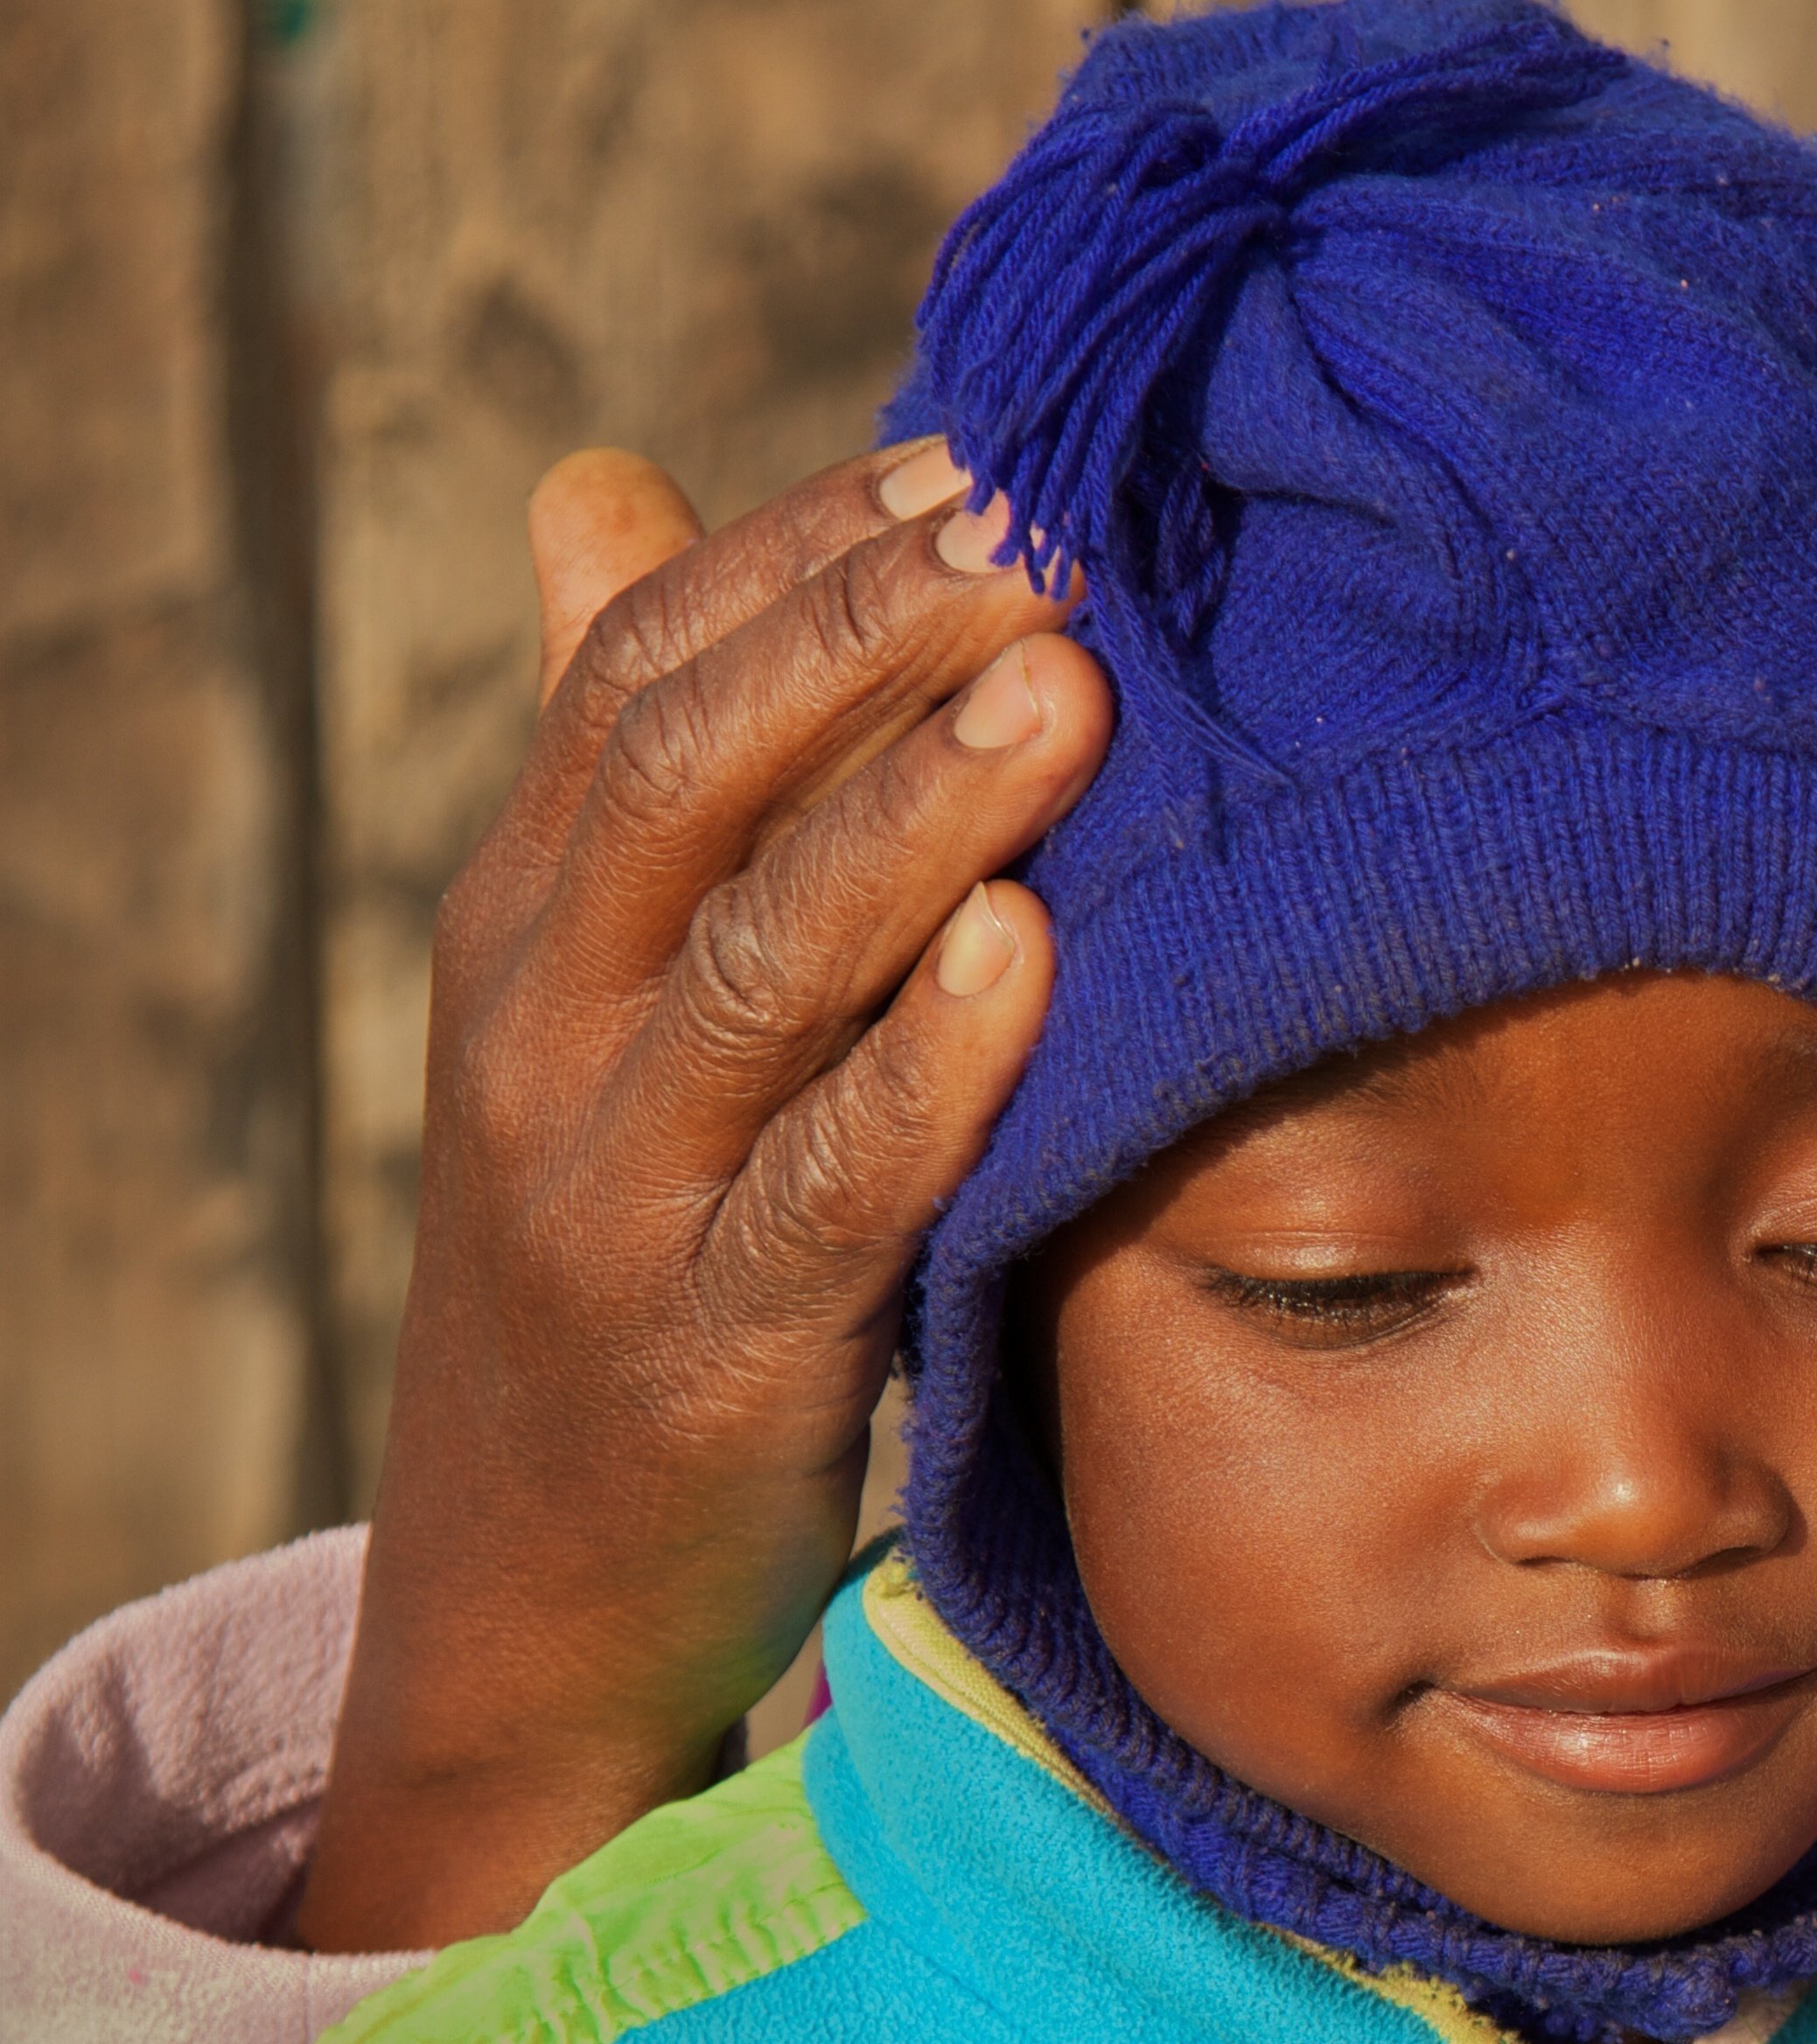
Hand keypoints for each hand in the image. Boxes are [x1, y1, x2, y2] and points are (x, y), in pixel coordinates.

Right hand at [288, 441, 1110, 1951]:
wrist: (533, 1590)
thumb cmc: (623, 1237)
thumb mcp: (592, 995)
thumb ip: (627, 760)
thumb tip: (600, 479)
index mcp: (523, 922)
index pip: (638, 672)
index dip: (806, 552)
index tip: (981, 453)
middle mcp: (538, 1031)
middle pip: (683, 773)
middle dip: (868, 636)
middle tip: (1050, 526)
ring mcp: (618, 1194)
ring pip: (758, 959)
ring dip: (917, 808)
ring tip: (1066, 684)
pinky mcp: (717, 1351)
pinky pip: (835, 1184)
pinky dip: (932, 1062)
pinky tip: (1034, 951)